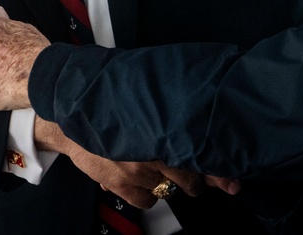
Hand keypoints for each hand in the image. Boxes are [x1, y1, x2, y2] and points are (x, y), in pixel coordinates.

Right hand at [35, 118, 239, 206]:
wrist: (72, 115)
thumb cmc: (112, 104)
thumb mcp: (145, 101)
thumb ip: (171, 112)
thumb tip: (204, 116)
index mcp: (162, 127)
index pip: (198, 153)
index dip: (216, 168)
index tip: (230, 179)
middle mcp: (152, 150)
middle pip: (188, 175)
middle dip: (199, 178)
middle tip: (200, 177)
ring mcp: (136, 170)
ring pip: (169, 189)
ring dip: (171, 183)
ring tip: (167, 173)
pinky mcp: (119, 184)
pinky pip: (147, 201)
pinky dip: (150, 195)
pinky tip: (147, 182)